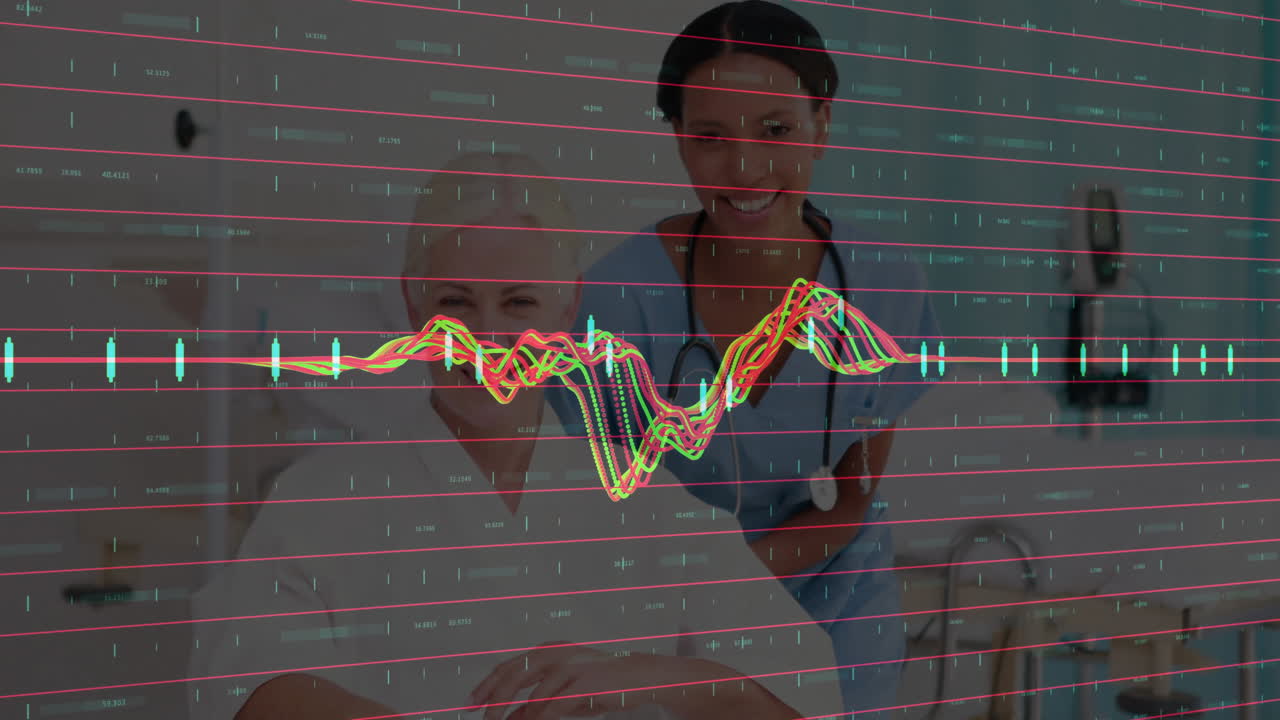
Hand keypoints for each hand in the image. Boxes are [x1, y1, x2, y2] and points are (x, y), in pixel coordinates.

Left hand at [471, 643, 722, 719]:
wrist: (646, 678)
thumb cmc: (606, 683)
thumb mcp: (568, 690)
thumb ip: (540, 700)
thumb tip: (512, 716)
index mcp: (551, 651)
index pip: (511, 665)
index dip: (488, 683)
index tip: (471, 702)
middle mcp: (559, 654)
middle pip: (516, 673)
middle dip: (493, 696)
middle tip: (480, 714)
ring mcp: (573, 668)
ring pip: (533, 694)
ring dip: (514, 714)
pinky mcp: (586, 684)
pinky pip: (555, 706)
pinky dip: (540, 718)